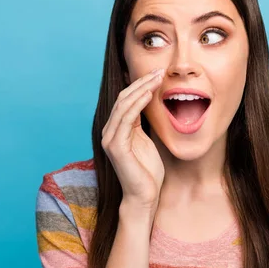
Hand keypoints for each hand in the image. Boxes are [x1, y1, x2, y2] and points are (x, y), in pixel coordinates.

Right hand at [101, 68, 164, 210]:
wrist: (145, 197)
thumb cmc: (148, 172)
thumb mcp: (148, 141)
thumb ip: (144, 124)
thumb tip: (152, 103)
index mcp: (117, 129)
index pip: (126, 100)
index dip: (140, 84)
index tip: (157, 73)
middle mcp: (109, 131)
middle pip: (123, 98)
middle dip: (141, 82)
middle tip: (159, 70)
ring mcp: (110, 138)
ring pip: (123, 105)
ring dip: (141, 89)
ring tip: (157, 78)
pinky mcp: (115, 146)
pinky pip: (126, 119)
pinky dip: (138, 104)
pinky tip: (149, 95)